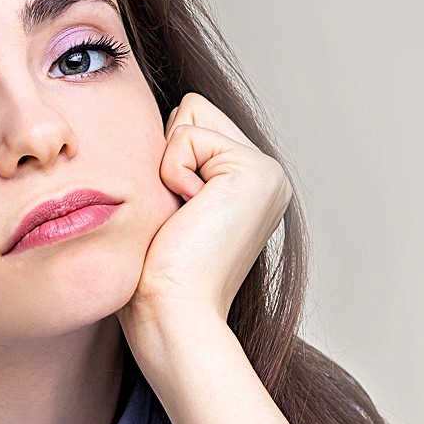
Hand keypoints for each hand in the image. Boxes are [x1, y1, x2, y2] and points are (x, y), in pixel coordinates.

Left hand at [118, 92, 293, 336]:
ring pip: (191, 113)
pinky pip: (187, 135)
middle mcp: (266, 175)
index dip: (164, 160)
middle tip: (178, 216)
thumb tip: (159, 126)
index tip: (174, 217)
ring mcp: (267, 172)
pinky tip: (189, 216)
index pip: (191, 123)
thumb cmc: (156, 277)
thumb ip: (176, 165)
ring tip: (183, 217)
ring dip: (169, 165)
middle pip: (192, 110)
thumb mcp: (166, 209)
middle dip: (168, 156)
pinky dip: (172, 174)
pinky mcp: (256, 171)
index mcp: (247, 184)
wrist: (173, 313)